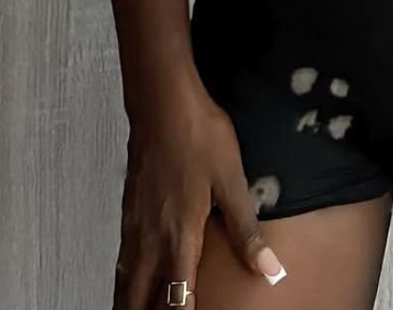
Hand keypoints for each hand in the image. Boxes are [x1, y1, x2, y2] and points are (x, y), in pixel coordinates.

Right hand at [112, 77, 285, 307]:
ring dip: (131, 305)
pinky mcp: (128, 210)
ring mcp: (134, 225)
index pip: (177, 297)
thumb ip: (247, 230)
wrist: (162, 102)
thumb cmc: (198, 135)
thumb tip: (270, 269)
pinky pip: (122, 260)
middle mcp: (151, 238)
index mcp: (180, 236)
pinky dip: (123, 281)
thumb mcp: (232, 180)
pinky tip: (129, 280)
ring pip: (125, 282)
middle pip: (140, 299)